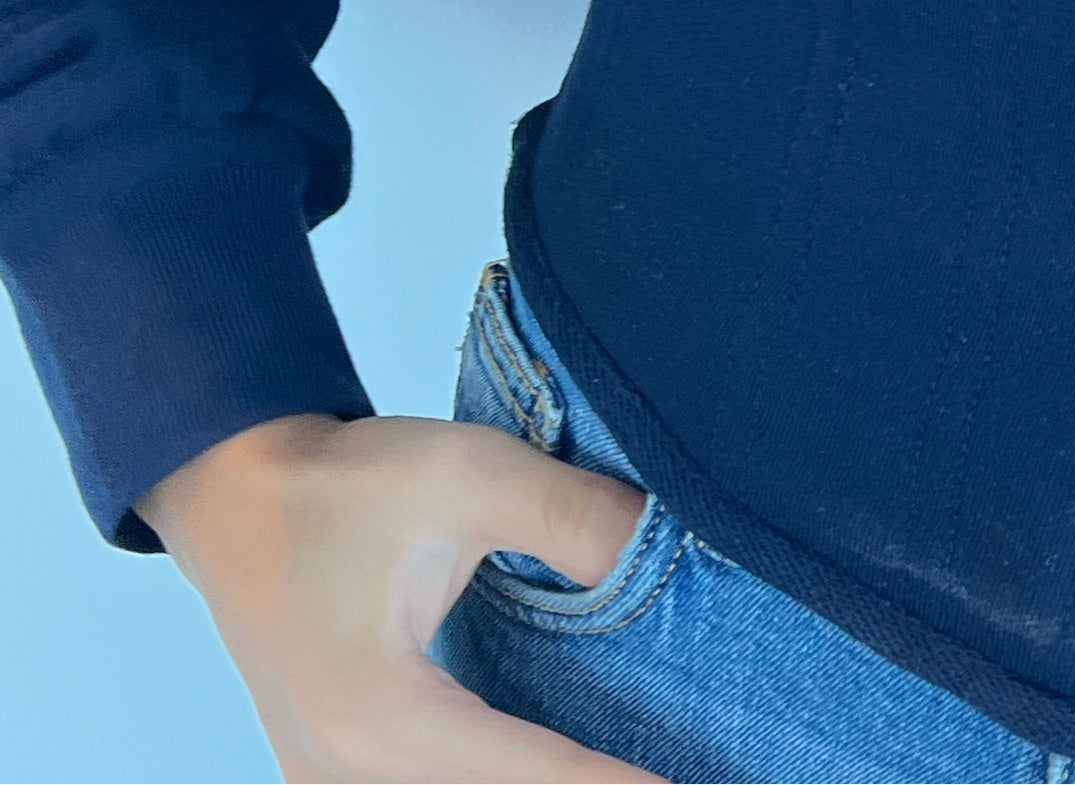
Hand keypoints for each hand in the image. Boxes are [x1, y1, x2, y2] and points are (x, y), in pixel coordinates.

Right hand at [137, 410, 664, 781]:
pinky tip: (568, 770)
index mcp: (376, 714)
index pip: (529, 776)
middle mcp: (341, 775)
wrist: (232, 494)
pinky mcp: (329, 781)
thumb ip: (574, 516)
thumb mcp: (469, 474)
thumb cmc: (345, 483)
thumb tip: (668, 548)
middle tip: (688, 777)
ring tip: (629, 772)